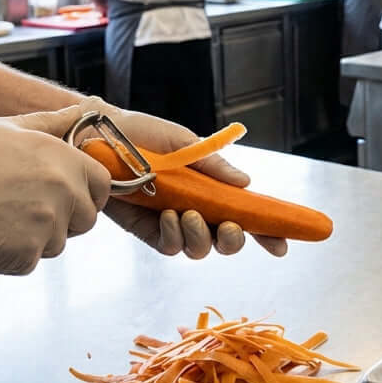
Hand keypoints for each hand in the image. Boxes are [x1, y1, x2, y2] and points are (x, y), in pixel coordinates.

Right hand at [0, 104, 111, 274]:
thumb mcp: (8, 127)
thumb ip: (53, 122)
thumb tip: (84, 111)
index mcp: (63, 160)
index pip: (102, 184)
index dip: (86, 190)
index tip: (66, 193)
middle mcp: (62, 193)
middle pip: (86, 218)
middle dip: (65, 217)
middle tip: (25, 206)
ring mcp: (46, 228)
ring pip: (58, 242)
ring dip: (36, 236)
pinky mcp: (26, 257)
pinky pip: (32, 260)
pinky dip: (13, 254)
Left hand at [88, 98, 287, 258]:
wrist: (99, 137)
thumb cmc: (142, 134)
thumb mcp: (183, 143)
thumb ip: (214, 164)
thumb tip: (246, 184)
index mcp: (212, 187)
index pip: (246, 213)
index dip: (267, 231)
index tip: (282, 243)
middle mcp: (196, 207)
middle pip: (226, 240)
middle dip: (234, 240)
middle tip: (229, 226)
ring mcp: (172, 221)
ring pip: (200, 248)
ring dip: (202, 236)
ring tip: (189, 214)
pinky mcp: (147, 230)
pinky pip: (170, 246)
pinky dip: (174, 234)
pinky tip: (167, 215)